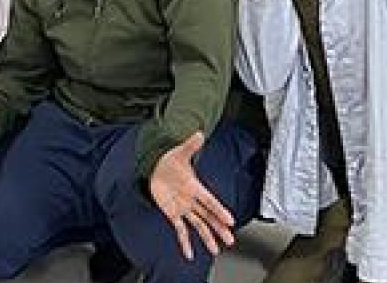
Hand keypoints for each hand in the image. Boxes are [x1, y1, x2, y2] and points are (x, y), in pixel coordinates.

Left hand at [150, 132, 235, 260]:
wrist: (157, 166)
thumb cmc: (170, 160)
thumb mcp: (179, 152)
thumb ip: (190, 145)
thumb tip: (198, 133)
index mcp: (195, 187)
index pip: (210, 201)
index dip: (219, 210)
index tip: (230, 220)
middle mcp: (192, 200)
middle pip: (208, 216)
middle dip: (219, 228)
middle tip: (230, 240)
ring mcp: (183, 208)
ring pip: (198, 225)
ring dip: (207, 237)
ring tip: (216, 250)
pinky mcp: (173, 213)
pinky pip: (180, 229)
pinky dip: (184, 242)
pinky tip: (189, 253)